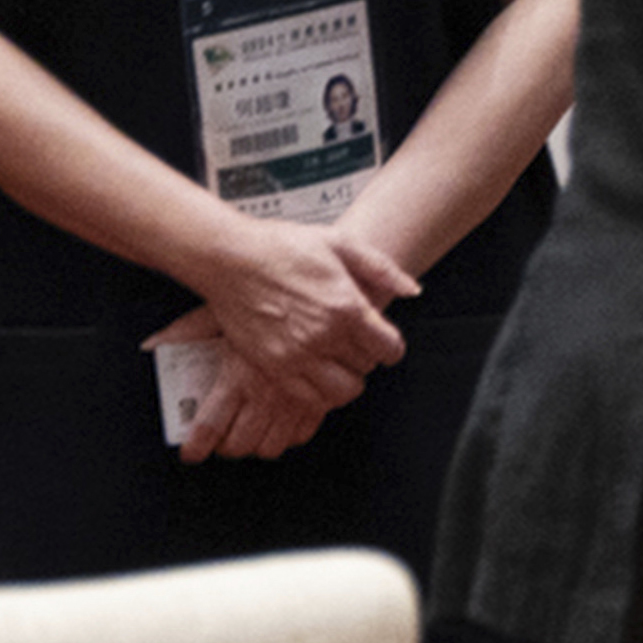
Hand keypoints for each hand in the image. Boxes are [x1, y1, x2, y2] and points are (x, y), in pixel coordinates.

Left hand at [144, 305, 346, 461]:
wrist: (322, 288)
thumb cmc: (269, 296)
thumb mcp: (222, 309)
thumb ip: (187, 331)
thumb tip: (151, 343)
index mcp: (239, 374)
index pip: (211, 426)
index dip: (197, 446)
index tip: (191, 452)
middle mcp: (268, 393)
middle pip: (240, 444)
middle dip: (226, 447)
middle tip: (219, 439)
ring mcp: (296, 400)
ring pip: (271, 446)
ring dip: (256, 445)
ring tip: (247, 432)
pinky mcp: (320, 399)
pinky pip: (302, 434)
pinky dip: (288, 435)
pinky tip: (279, 421)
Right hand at [180, 222, 414, 414]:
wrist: (231, 258)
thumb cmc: (281, 246)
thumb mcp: (339, 242)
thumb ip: (381, 268)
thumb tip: (411, 290)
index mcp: (345, 306)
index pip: (389, 348)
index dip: (390, 345)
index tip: (383, 341)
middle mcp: (324, 335)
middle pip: (366, 369)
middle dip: (365, 358)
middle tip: (353, 344)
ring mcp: (298, 355)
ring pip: (341, 392)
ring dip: (344, 380)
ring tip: (336, 363)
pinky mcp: (274, 367)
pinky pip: (309, 399)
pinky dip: (318, 392)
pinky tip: (314, 373)